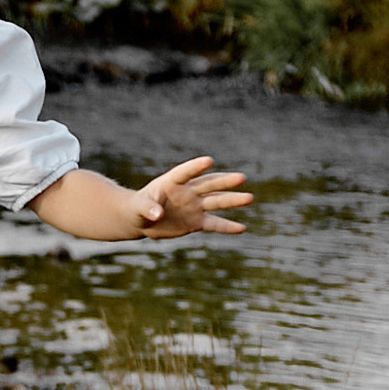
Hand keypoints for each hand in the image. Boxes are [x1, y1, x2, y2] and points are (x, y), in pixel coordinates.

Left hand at [135, 155, 249, 238]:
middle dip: (224, 181)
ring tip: (249, 198)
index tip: (209, 161)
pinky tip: (242, 228)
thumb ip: (147, 208)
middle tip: (242, 178)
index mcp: (172, 182)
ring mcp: (194, 206)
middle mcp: (188, 191)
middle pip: (209, 184)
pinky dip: (227, 226)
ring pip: (216, 201)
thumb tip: (157, 214)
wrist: (143, 220)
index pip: (185, 172)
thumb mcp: (139, 208)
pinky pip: (214, 224)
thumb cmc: (138, 208)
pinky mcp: (196, 222)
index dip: (196, 167)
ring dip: (232, 200)